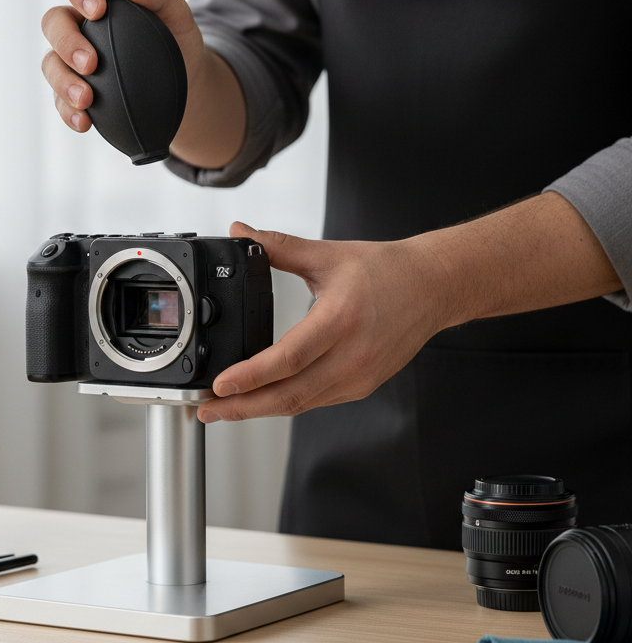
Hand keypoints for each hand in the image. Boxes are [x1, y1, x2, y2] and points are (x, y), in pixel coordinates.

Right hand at [40, 0, 205, 133]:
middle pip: (53, 23)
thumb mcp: (179, 14)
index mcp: (99, 0)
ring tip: (87, 98)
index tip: (98, 10)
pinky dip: (69, 113)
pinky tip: (85, 122)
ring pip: (50, 64)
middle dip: (67, 42)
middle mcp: (79, 27)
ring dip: (64, 81)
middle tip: (92, 62)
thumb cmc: (176, 42)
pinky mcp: (73, 94)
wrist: (183, 87)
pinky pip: (60, 102)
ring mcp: (71, 62)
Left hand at [197, 222, 447, 423]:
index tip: (220, 385)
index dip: (251, 377)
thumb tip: (242, 232)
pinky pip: (315, 401)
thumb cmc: (388, 272)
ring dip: (259, 410)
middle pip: (289, 394)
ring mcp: (358, 376)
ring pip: (300, 404)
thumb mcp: (328, 254)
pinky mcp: (361, 385)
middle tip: (206, 409)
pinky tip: (260, 401)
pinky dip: (284, 403)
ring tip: (223, 409)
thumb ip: (278, 245)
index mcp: (340, 320)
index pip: (288, 358)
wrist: (435, 287)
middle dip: (242, 408)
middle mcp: (351, 356)